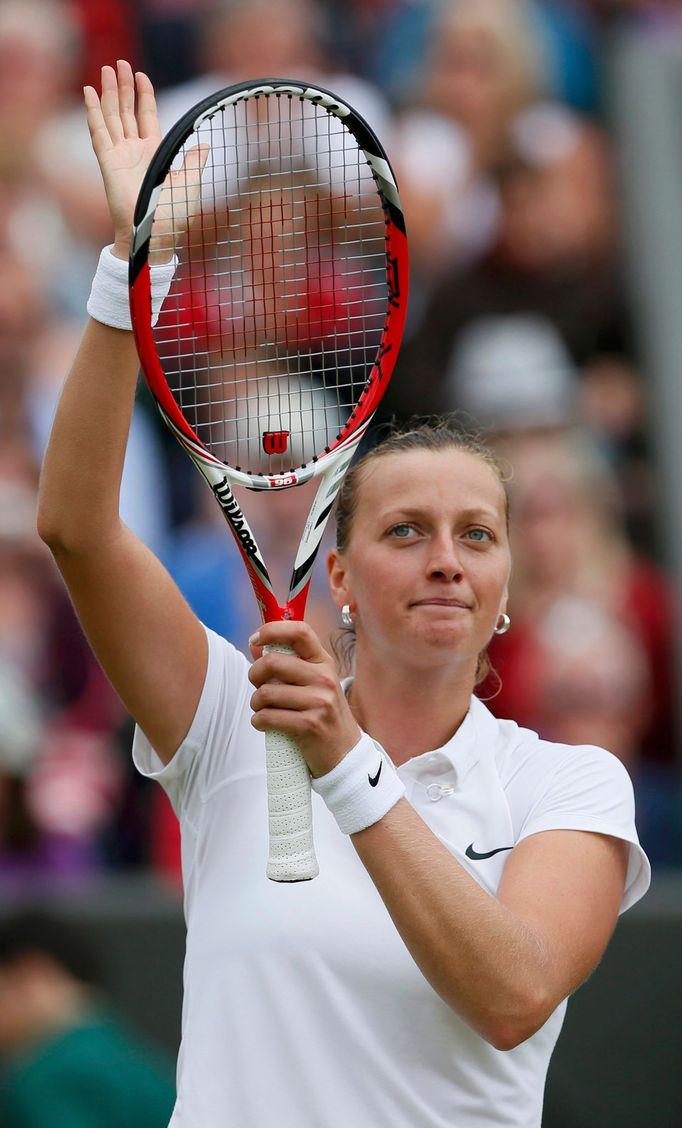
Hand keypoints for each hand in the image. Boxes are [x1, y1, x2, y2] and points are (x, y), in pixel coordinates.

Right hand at [84, 60, 207, 259]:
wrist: (155, 235)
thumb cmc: (173, 217)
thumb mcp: (189, 184)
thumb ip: (194, 162)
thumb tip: (206, 146)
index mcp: (154, 153)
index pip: (147, 117)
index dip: (144, 96)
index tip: (141, 76)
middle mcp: (135, 151)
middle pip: (127, 111)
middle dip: (123, 87)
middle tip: (121, 64)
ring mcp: (119, 155)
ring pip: (112, 116)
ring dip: (109, 93)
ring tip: (107, 69)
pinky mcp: (108, 162)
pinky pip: (99, 132)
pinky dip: (94, 112)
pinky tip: (90, 92)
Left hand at [248, 621, 360, 777]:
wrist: (344, 752)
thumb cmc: (322, 714)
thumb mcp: (312, 683)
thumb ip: (286, 663)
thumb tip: (256, 646)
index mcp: (323, 662)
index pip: (300, 631)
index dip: (272, 630)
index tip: (255, 639)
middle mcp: (324, 678)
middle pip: (273, 662)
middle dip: (254, 675)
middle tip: (258, 687)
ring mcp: (320, 701)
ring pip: (266, 693)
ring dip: (256, 703)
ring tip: (263, 709)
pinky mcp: (310, 724)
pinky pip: (267, 717)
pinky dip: (259, 722)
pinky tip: (266, 724)